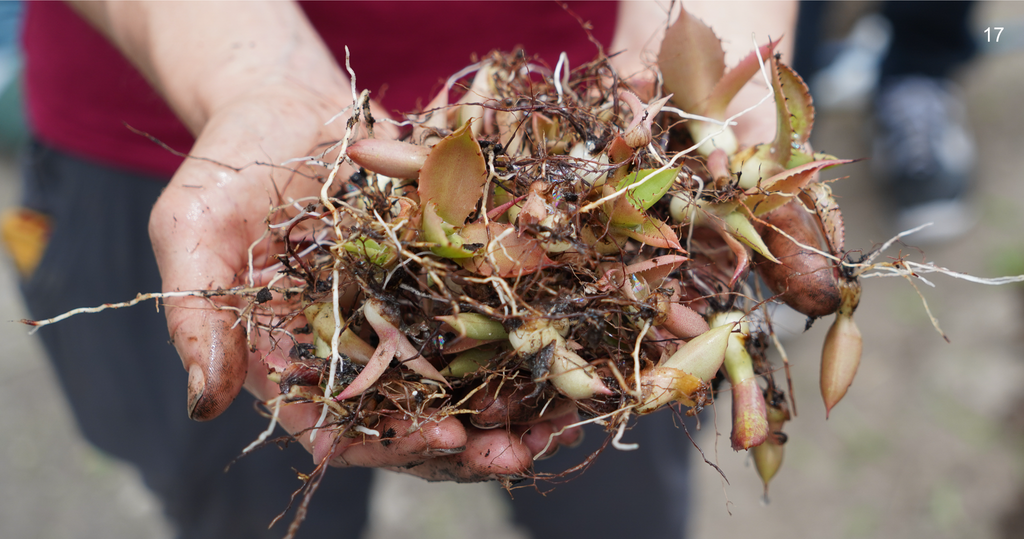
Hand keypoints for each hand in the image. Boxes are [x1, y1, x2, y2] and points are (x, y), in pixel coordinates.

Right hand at [146, 74, 585, 480]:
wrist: (287, 106)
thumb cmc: (227, 168)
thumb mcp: (192, 233)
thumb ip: (198, 317)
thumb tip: (202, 407)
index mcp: (293, 359)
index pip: (339, 426)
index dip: (390, 443)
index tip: (440, 441)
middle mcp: (356, 351)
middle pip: (412, 418)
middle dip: (466, 444)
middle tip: (516, 453)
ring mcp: (405, 318)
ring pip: (462, 384)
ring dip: (512, 409)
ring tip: (560, 425)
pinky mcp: (444, 279)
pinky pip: (492, 319)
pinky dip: (528, 343)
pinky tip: (569, 357)